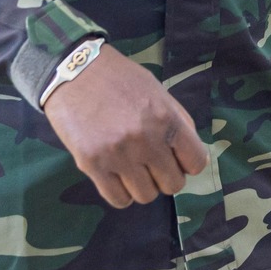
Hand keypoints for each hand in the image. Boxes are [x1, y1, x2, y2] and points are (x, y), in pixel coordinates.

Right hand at [42, 44, 208, 206]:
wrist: (74, 70)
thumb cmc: (120, 79)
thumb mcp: (158, 92)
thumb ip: (178, 122)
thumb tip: (191, 156)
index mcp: (167, 118)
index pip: (196, 163)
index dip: (187, 163)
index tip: (176, 158)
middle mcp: (146, 140)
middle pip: (172, 185)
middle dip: (165, 176)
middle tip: (152, 162)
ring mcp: (118, 155)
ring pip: (146, 196)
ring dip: (142, 185)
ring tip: (132, 167)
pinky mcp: (92, 165)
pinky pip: (118, 199)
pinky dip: (121, 193)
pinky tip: (116, 175)